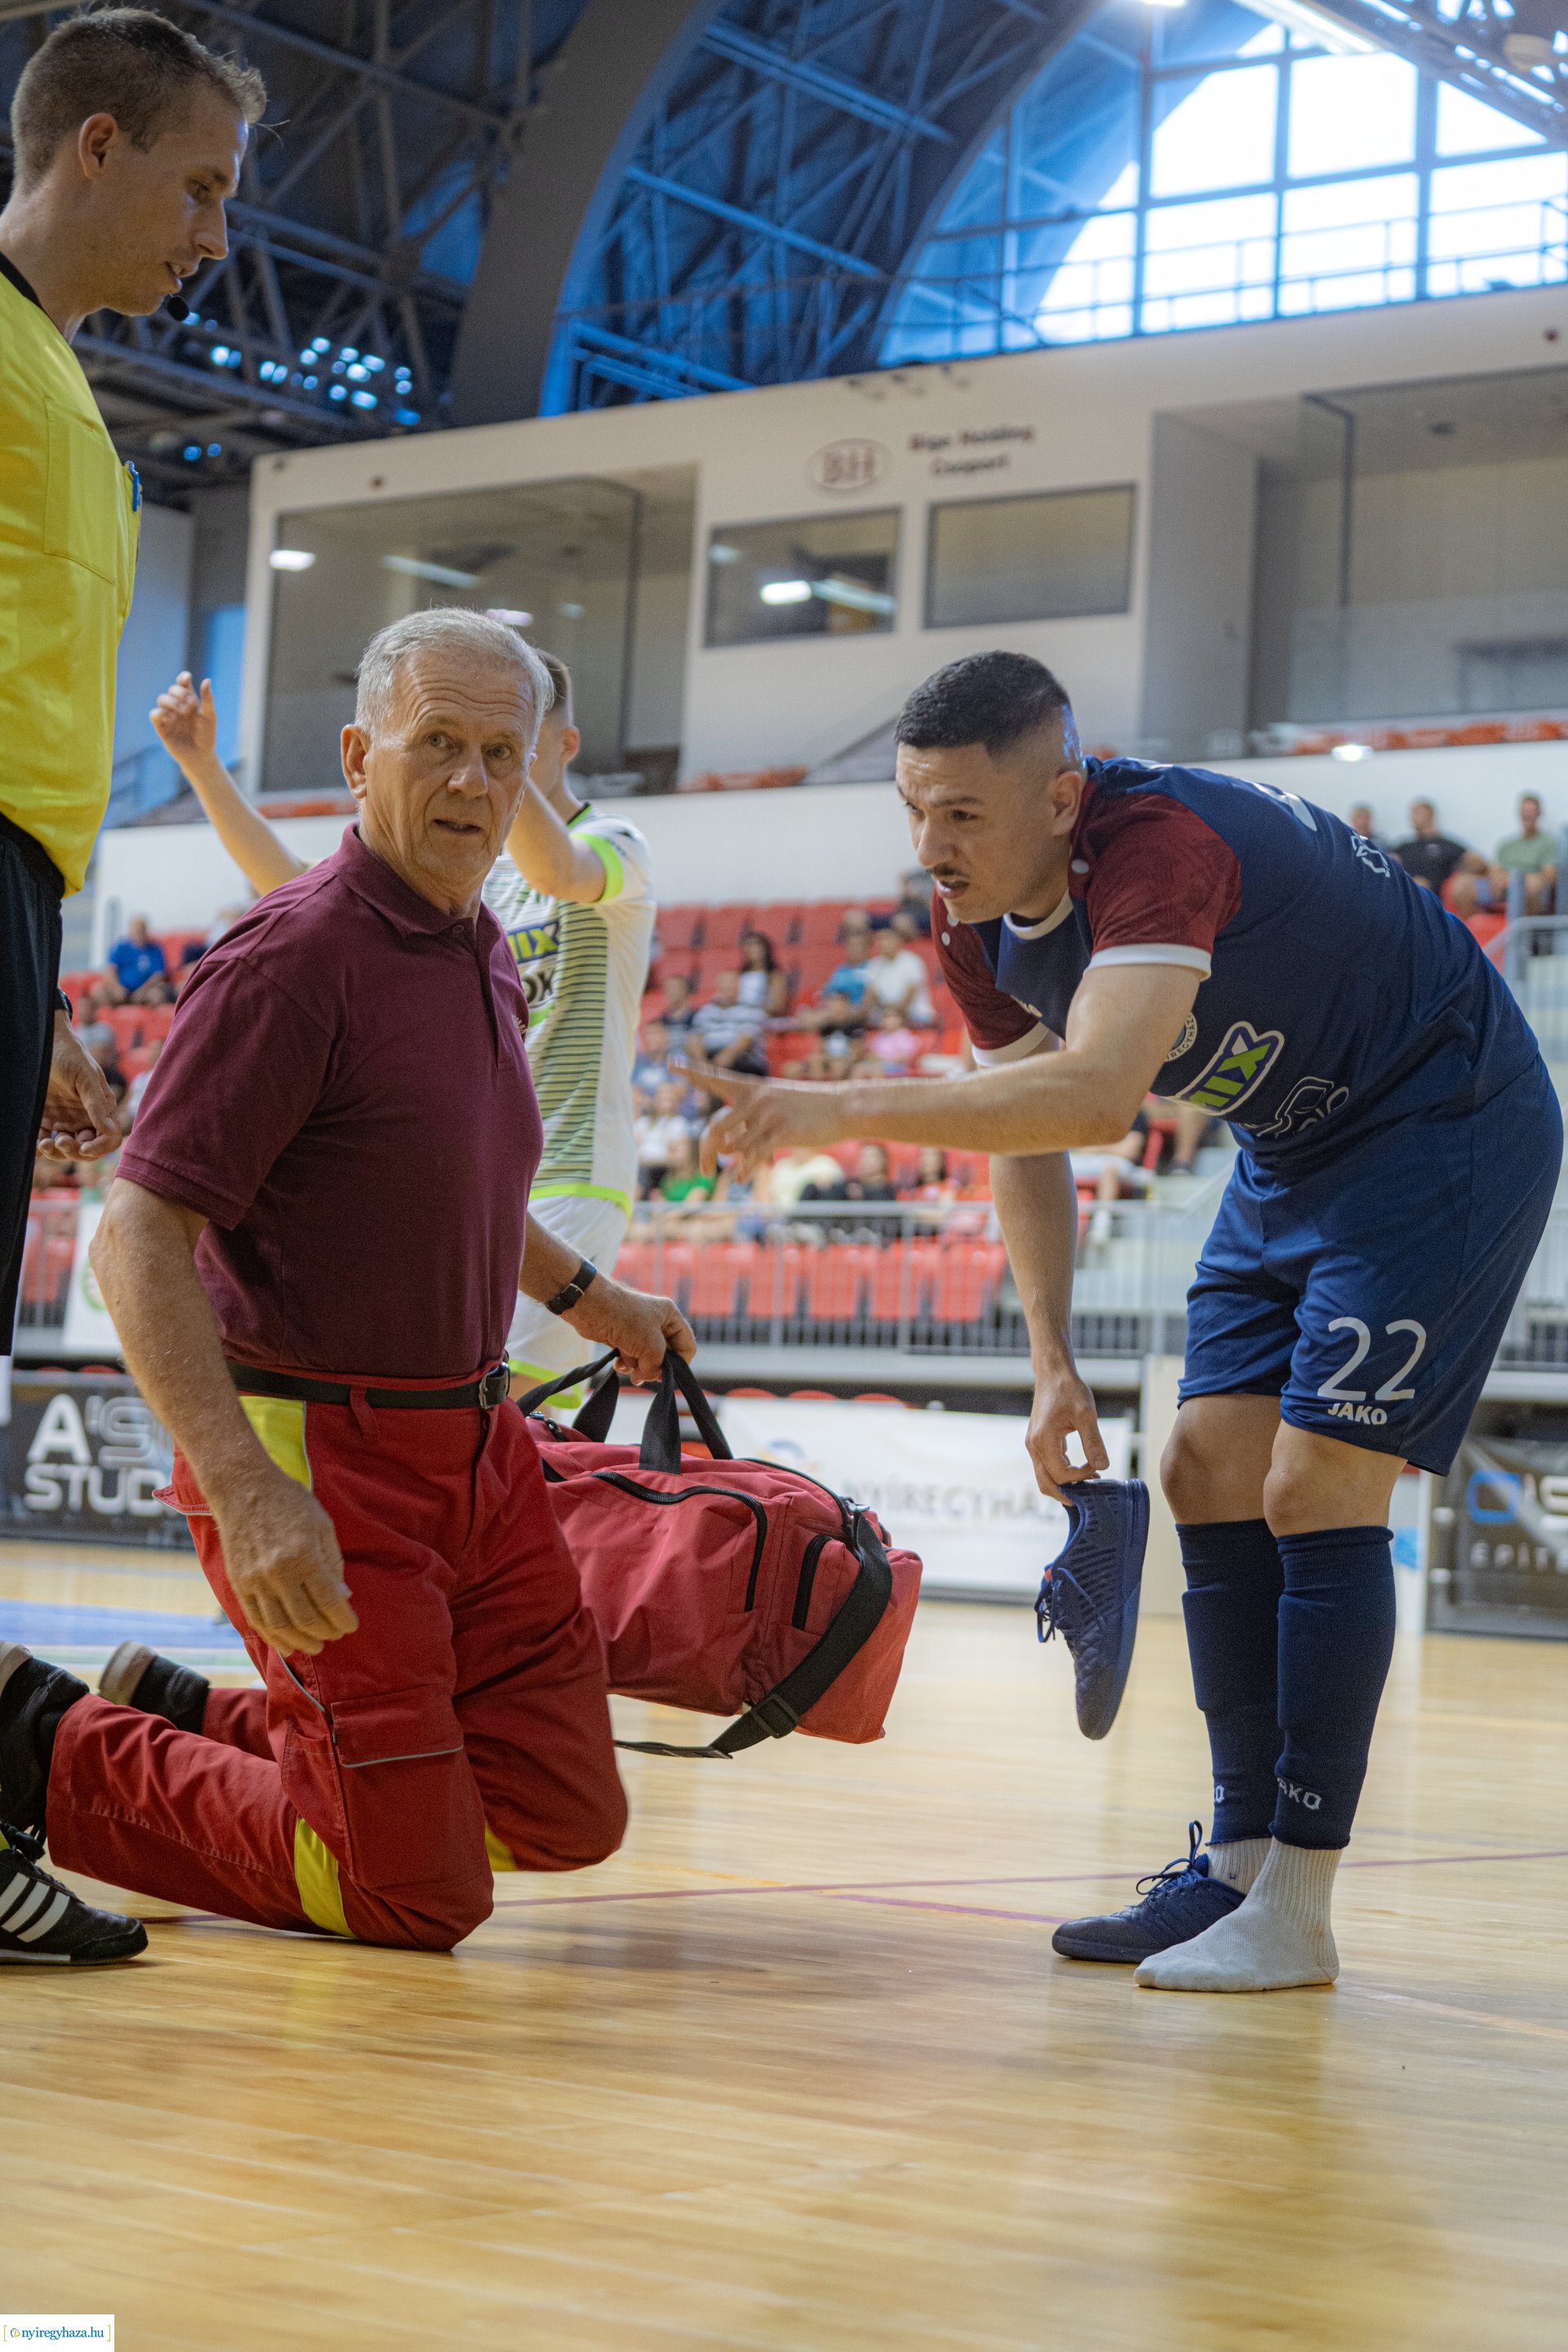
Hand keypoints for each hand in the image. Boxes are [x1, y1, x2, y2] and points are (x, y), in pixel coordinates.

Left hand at [38, 1014, 121, 1160]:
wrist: (43, 1044)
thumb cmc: (70, 1055)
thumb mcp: (87, 1075)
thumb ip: (97, 1102)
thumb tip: (109, 1129)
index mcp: (101, 1110)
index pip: (109, 1138)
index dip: (100, 1148)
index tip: (84, 1147)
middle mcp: (85, 1119)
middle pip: (86, 1149)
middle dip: (74, 1152)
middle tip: (60, 1141)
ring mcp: (65, 1121)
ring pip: (65, 1150)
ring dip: (56, 1153)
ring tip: (44, 1144)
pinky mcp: (46, 1120)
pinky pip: (45, 1142)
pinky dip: (40, 1149)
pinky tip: (36, 1145)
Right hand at [150, 671, 217, 770]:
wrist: (201, 756)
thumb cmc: (206, 736)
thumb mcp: (210, 717)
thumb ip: (207, 700)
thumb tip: (207, 680)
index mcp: (189, 700)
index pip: (182, 683)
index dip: (182, 678)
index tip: (187, 678)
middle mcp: (177, 706)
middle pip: (171, 689)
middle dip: (180, 693)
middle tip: (191, 704)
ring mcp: (168, 716)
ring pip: (161, 699)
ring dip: (172, 701)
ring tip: (184, 711)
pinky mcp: (161, 727)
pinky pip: (154, 714)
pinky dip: (161, 712)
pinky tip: (172, 718)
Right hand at [214, 1469, 357, 1657]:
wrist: (242, 1489)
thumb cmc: (289, 1502)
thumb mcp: (322, 1524)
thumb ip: (333, 1562)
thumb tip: (342, 1598)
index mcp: (304, 1556)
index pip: (328, 1601)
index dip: (343, 1619)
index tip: (351, 1625)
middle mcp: (278, 1573)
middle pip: (305, 1619)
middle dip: (326, 1632)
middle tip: (336, 1635)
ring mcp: (255, 1581)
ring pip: (280, 1626)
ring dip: (301, 1641)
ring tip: (315, 1645)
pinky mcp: (238, 1584)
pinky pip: (257, 1620)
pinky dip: (274, 1637)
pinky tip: (287, 1645)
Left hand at [562, 1273, 695, 1383]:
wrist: (590, 1307)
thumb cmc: (625, 1319)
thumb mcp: (651, 1344)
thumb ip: (657, 1365)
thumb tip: (649, 1377)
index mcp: (670, 1316)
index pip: (687, 1345)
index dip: (680, 1364)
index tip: (667, 1375)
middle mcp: (656, 1323)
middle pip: (666, 1355)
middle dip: (655, 1367)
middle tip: (646, 1376)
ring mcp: (638, 1331)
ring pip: (647, 1358)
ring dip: (639, 1367)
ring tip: (629, 1369)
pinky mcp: (623, 1338)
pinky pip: (631, 1357)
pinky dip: (626, 1364)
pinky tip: (618, 1363)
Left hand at [675, 1057, 847, 1177]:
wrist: (842, 1108)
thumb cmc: (808, 1110)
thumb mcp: (776, 1109)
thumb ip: (751, 1129)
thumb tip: (733, 1158)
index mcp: (751, 1088)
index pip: (715, 1079)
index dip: (692, 1072)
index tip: (670, 1062)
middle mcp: (755, 1099)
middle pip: (715, 1128)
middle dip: (705, 1152)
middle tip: (705, 1171)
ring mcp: (767, 1115)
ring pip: (734, 1147)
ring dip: (734, 1164)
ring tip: (742, 1172)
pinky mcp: (781, 1132)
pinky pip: (752, 1156)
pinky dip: (745, 1170)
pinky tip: (743, 1178)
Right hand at [1026, 1361, 1108, 1503]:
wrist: (1053, 1373)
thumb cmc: (1069, 1390)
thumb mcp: (1086, 1414)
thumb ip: (1093, 1442)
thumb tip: (1103, 1466)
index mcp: (1043, 1441)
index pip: (1061, 1474)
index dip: (1081, 1477)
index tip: (1098, 1468)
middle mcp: (1034, 1446)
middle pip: (1045, 1484)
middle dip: (1067, 1493)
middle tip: (1089, 1496)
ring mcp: (1034, 1444)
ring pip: (1045, 1476)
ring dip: (1065, 1484)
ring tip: (1088, 1482)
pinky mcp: (1038, 1441)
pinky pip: (1047, 1465)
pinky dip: (1062, 1473)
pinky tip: (1082, 1469)